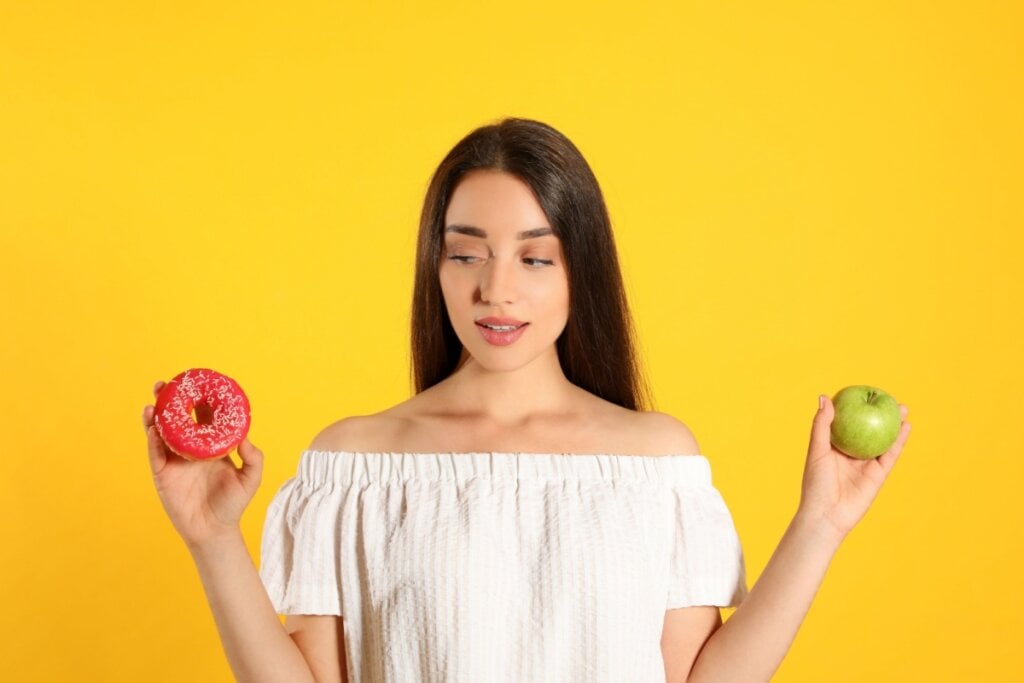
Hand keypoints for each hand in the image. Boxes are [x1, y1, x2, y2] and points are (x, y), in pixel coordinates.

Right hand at [142, 380, 263, 547]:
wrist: (213, 531)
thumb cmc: (233, 504)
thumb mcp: (250, 478)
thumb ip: (253, 457)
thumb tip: (244, 436)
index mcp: (211, 445)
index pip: (204, 416)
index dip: (200, 399)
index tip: (197, 381)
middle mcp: (191, 448)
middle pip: (178, 418)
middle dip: (171, 400)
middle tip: (166, 384)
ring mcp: (175, 459)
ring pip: (162, 432)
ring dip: (156, 415)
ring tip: (154, 399)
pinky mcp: (163, 473)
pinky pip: (156, 452)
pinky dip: (153, 438)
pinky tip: (153, 425)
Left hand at [797, 394, 911, 539]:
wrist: (827, 515)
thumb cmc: (816, 483)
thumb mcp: (817, 450)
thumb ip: (822, 425)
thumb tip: (824, 397)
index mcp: (834, 447)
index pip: (847, 423)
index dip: (856, 409)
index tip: (863, 392)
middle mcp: (851, 454)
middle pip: (868, 430)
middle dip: (878, 415)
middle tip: (887, 397)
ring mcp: (865, 464)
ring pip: (882, 441)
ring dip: (893, 425)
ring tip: (902, 409)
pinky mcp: (878, 475)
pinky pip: (890, 455)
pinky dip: (899, 441)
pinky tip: (906, 428)